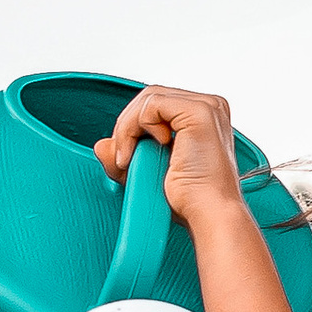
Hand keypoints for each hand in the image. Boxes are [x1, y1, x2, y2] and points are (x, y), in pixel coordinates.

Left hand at [95, 86, 241, 222]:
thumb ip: (125, 154)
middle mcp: (210, 107)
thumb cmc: (190, 200)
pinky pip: (152, 104)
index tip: (126, 159)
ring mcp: (207, 107)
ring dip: (128, 129)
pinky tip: (144, 153)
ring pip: (148, 98)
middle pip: (151, 96)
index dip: (133, 126)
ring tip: (129, 160)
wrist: (208, 215)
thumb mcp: (149, 171)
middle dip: (127, 126)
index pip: (157, 104)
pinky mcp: (199, 112)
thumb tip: (102, 146)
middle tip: (123, 159)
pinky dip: (136, 127)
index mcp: (203, 116)